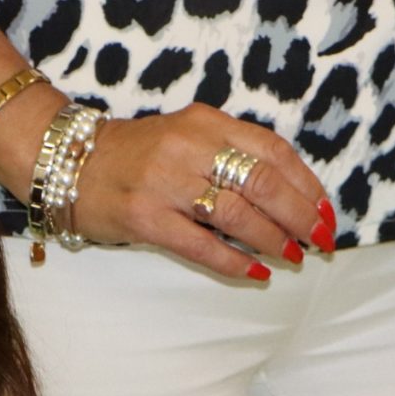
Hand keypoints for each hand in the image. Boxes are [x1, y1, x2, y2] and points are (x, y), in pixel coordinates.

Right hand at [65, 104, 334, 281]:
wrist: (69, 161)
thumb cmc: (137, 154)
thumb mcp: (187, 136)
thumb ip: (231, 154)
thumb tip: (288, 196)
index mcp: (206, 122)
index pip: (272, 151)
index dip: (306, 184)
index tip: (326, 210)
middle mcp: (188, 147)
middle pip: (262, 183)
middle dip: (300, 215)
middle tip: (320, 239)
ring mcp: (165, 183)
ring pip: (236, 215)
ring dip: (273, 240)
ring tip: (294, 257)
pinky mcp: (145, 218)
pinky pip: (201, 245)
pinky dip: (234, 261)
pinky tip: (256, 272)